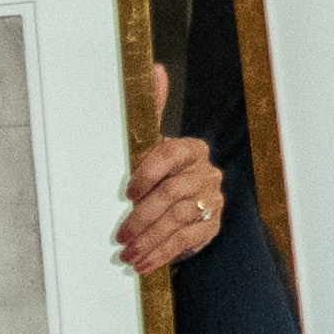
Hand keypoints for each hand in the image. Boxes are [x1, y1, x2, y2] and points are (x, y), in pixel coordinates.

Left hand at [117, 74, 222, 272]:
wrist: (177, 206)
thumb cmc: (158, 174)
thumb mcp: (150, 145)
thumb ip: (150, 110)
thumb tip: (155, 69)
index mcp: (190, 149)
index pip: (171, 154)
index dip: (148, 173)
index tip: (128, 192)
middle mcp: (206, 173)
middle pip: (174, 193)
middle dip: (143, 217)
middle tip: (121, 235)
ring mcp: (212, 200)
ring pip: (179, 219)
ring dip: (150, 240)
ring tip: (128, 253)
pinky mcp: (211, 226)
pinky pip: (186, 241)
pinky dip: (162, 254)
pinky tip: (143, 263)